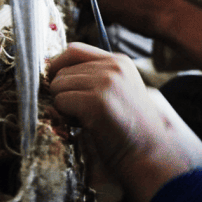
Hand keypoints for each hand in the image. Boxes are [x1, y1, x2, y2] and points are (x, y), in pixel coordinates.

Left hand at [47, 43, 194, 201]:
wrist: (148, 151)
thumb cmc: (129, 127)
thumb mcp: (118, 90)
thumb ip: (93, 77)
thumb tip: (52, 73)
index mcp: (119, 61)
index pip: (73, 50)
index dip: (59, 67)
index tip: (59, 85)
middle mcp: (112, 66)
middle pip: (61, 71)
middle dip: (64, 93)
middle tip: (83, 112)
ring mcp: (105, 82)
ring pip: (57, 86)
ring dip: (64, 106)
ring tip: (86, 119)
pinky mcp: (96, 101)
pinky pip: (60, 102)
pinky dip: (65, 118)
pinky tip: (86, 125)